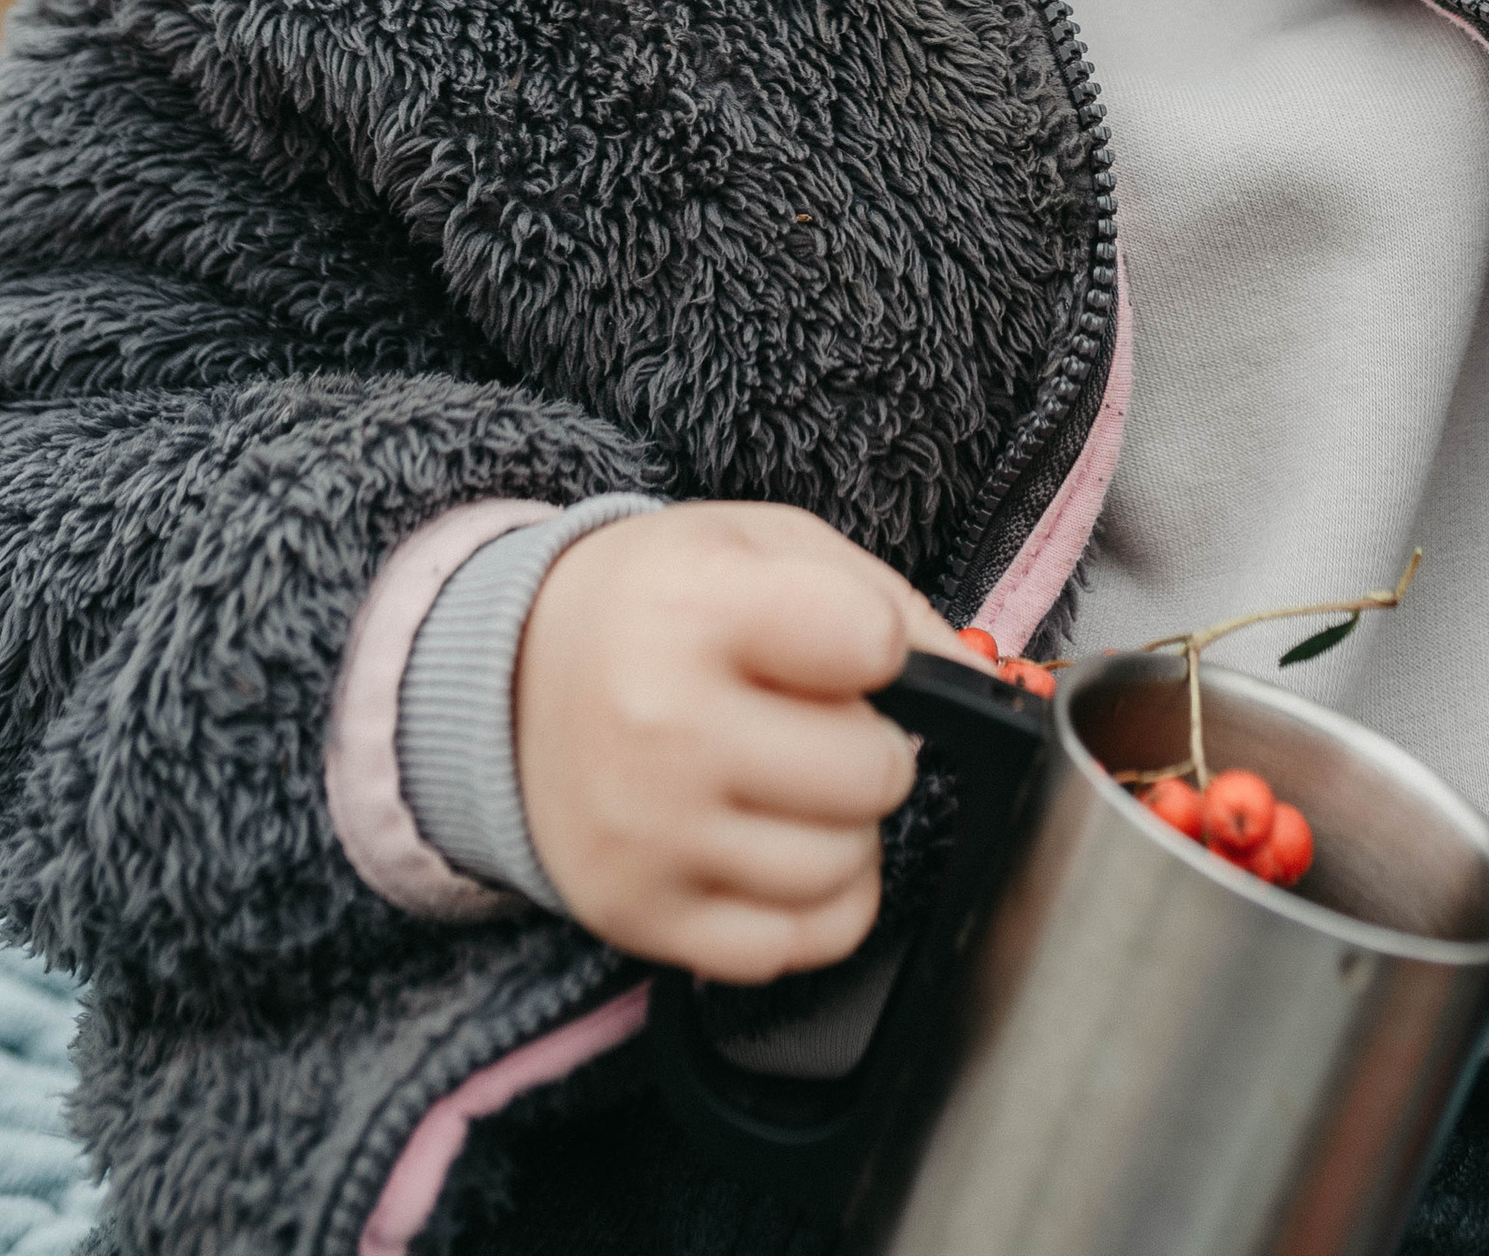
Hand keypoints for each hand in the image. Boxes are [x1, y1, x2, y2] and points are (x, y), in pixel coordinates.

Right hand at [515, 500, 966, 981]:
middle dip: (871, 744)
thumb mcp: (757, 543)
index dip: (878, 646)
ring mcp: (650, 837)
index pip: (872, 646)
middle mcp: (664, 729)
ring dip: (846, 826)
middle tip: (819, 722)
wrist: (507, 681)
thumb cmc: (653, 602)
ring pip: (845, 867)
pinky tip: (775, 843)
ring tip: (790, 782)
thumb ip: (881, 596)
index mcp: (692, 609)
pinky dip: (816, 901)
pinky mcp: (640, 918)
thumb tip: (981, 683)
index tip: (844, 644)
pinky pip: (797, 945)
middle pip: (872, 772)